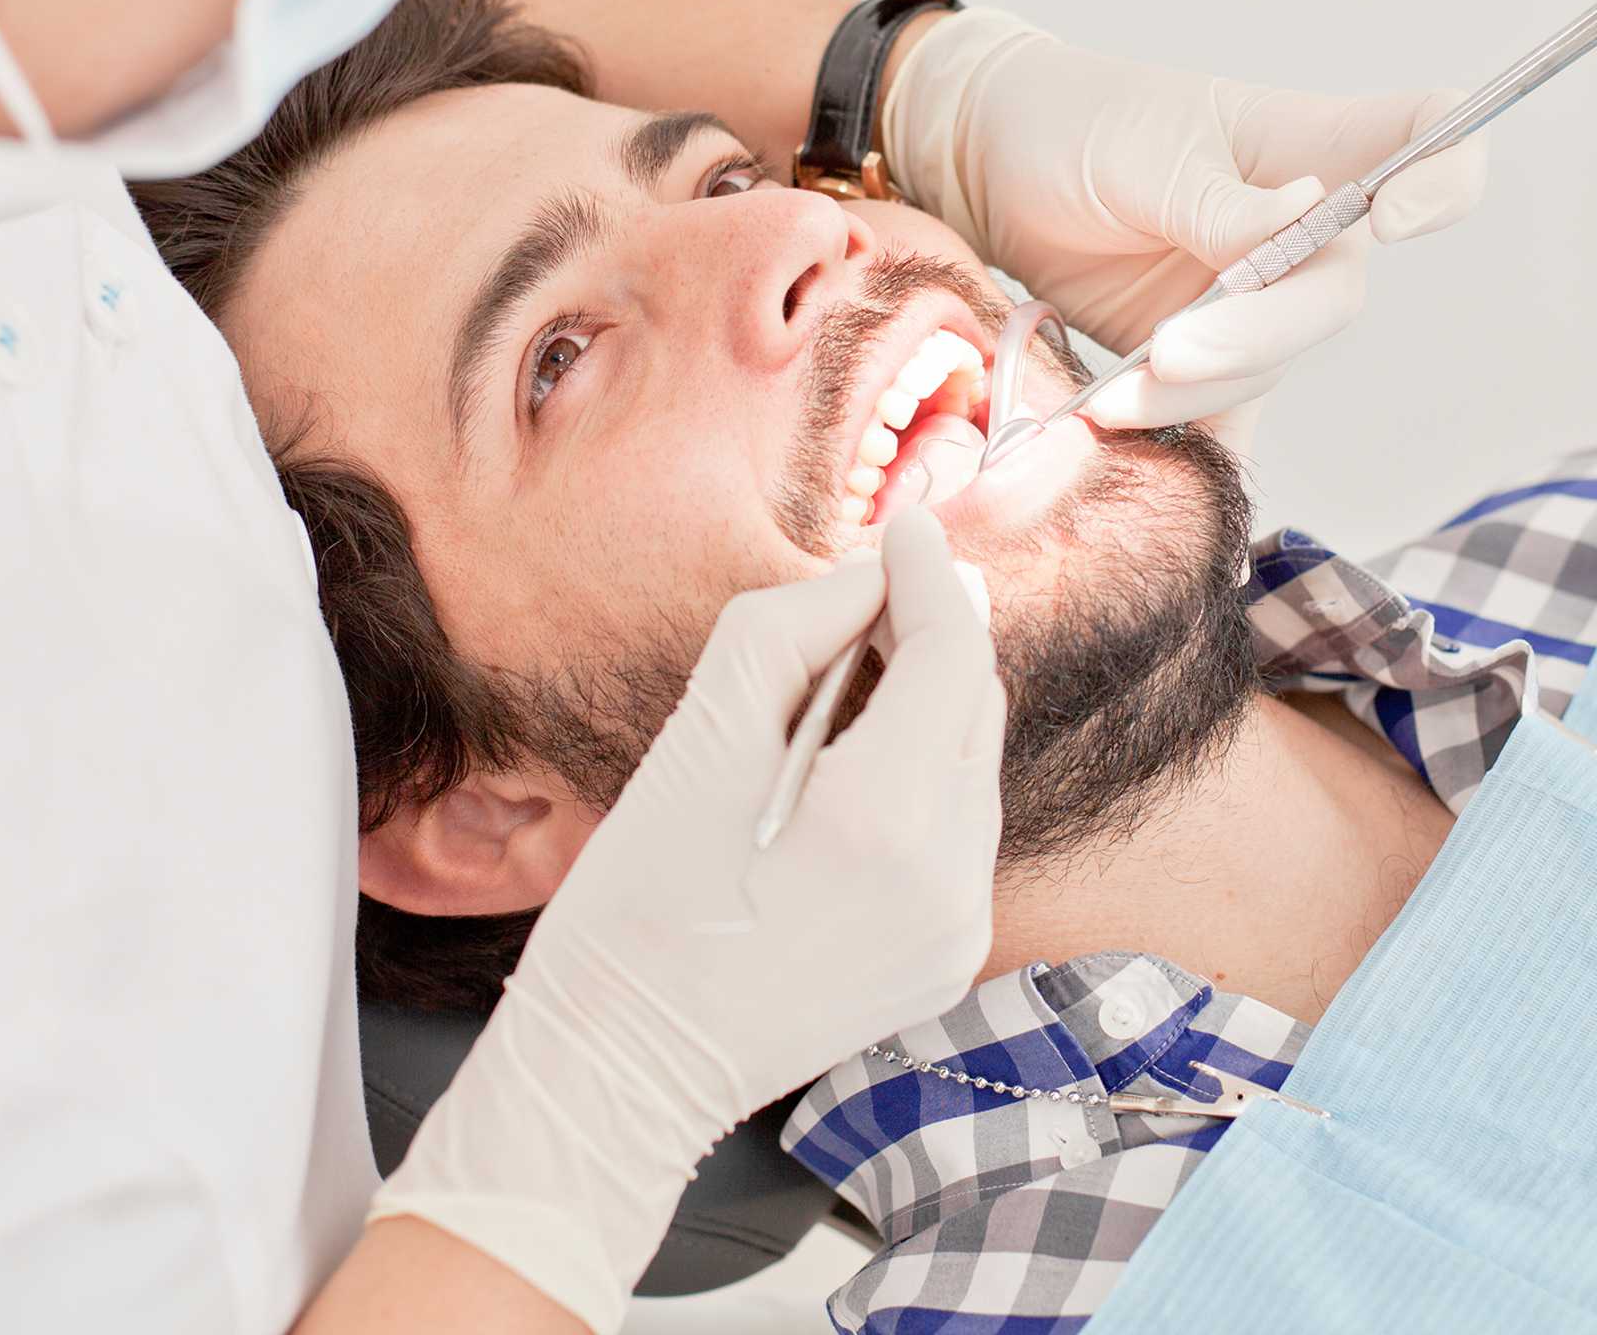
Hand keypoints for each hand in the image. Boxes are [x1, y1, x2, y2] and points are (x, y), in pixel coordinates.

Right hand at [369, 510, 1003, 1330]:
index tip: (904, 525)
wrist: (621, 1071)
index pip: (952, 655)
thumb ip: (785, 637)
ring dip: (930, 704)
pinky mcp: (945, 961)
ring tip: (859, 666)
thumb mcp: (694, 746)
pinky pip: (959, 835)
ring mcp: (955, 929)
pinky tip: (858, 764)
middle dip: (933, 634)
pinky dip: (924, 778)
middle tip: (879, 581)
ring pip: (973, 769)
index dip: (930, 576)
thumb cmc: (634, 909)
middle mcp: (946, 878)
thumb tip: (862, 580)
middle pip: (976, 707)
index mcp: (883, 819)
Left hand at [882, 10, 1486, 427]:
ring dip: (1196, 389)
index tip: (1394, 215)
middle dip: (1259, 333)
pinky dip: (1189, 442)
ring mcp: (1254, 296)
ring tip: (1111, 396)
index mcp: (1306, 143)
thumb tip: (1300, 214)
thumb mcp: (1142, 149)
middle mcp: (1301, 226)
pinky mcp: (1203, 357)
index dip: (1446, 176)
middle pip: (1335, 292)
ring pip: (1270, 364)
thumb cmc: (1074, 122)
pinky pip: (1221, 415)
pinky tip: (1146, 465)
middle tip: (1168, 350)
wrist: (986, 165)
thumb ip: (1218, 200)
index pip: (1427, 133)